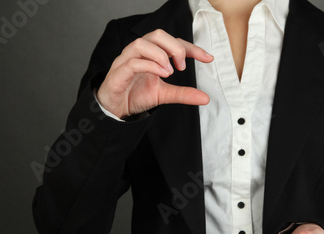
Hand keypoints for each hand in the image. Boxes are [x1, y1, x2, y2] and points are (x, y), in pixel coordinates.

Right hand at [96, 29, 213, 118]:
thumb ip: (183, 94)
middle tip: (182, 66)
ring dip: (161, 55)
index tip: (208, 58)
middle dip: (174, 47)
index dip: (191, 47)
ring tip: (170, 71)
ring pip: (141, 43)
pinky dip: (150, 65)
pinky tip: (162, 74)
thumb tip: (205, 98)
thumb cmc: (135, 95)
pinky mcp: (119, 72)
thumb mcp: (164, 94)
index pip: (172, 42)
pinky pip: (132, 62)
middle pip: (156, 35)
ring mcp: (127, 60)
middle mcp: (139, 53)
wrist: (115, 109)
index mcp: (151, 54)